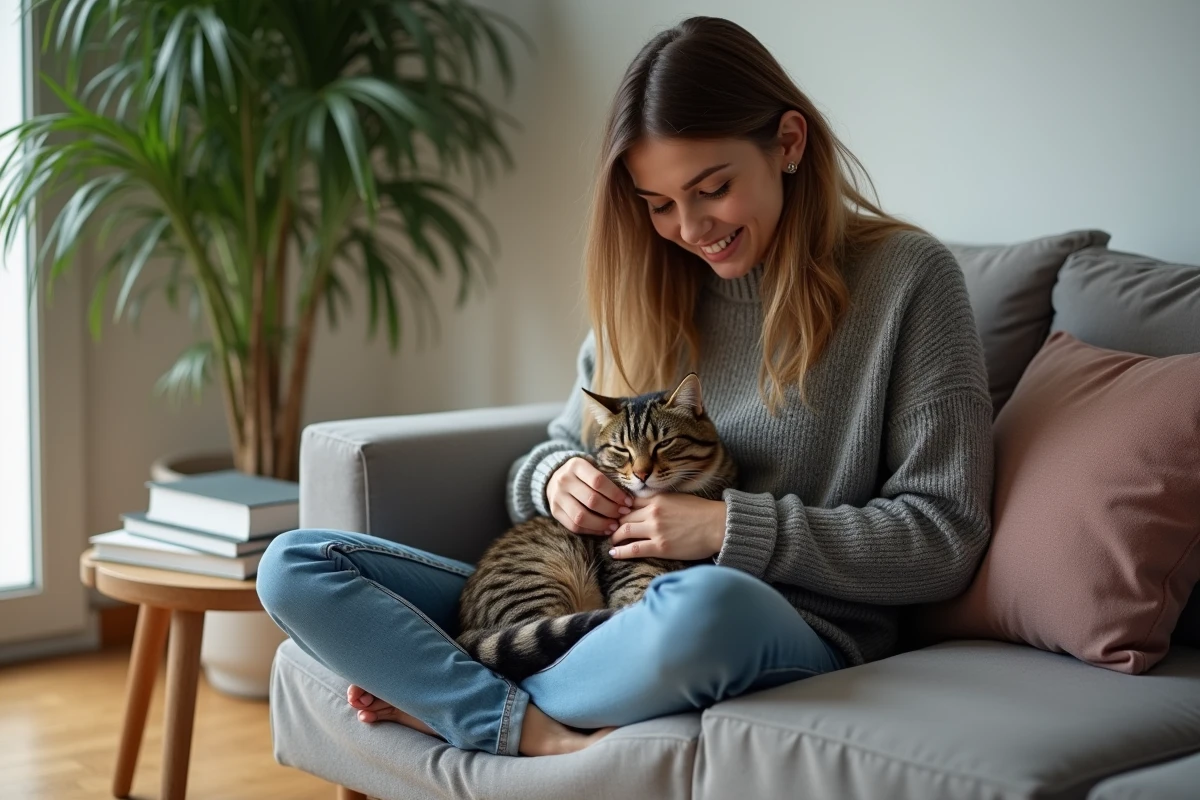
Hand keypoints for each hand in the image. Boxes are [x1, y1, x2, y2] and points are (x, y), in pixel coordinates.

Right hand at [547, 456, 632, 534]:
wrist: (554, 477)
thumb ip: (608, 477)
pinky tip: (603, 530)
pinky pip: (573, 526)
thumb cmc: (583, 474)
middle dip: (611, 510)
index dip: (615, 494)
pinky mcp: (554, 511)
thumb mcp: (592, 467)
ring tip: (614, 526)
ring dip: (601, 524)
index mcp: (576, 466)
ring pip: (581, 517)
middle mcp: (564, 480)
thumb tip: (630, 497)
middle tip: (623, 514)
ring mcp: (557, 497)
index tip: (628, 502)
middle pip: (591, 500)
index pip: (598, 481)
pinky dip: (591, 530)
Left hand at [609, 494, 725, 560]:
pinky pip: (633, 549)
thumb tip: (646, 504)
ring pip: (623, 531)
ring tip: (611, 541)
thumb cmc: (702, 512)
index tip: (614, 514)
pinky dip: (620, 552)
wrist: (718, 526)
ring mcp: (655, 530)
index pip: (629, 501)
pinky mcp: (660, 547)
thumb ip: (660, 500)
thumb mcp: (678, 498)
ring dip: (614, 536)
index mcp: (657, 498)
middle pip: (623, 516)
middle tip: (609, 529)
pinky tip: (613, 553)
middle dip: (613, 523)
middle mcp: (653, 512)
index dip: (619, 508)